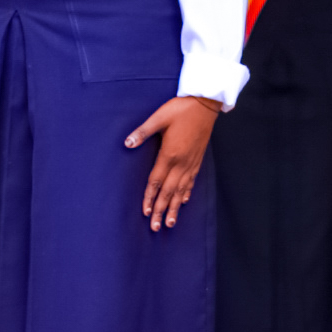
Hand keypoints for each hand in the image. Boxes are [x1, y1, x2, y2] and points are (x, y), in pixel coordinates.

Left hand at [125, 93, 218, 228]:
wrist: (205, 104)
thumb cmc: (180, 109)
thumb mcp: (159, 118)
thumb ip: (142, 132)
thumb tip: (127, 144)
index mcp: (169, 154)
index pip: (156, 181)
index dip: (150, 198)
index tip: (146, 213)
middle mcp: (181, 163)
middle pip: (168, 191)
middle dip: (161, 210)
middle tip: (156, 227)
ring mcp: (191, 163)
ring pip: (181, 190)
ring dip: (174, 208)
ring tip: (170, 223)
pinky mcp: (198, 160)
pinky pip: (191, 181)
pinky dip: (186, 193)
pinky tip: (183, 202)